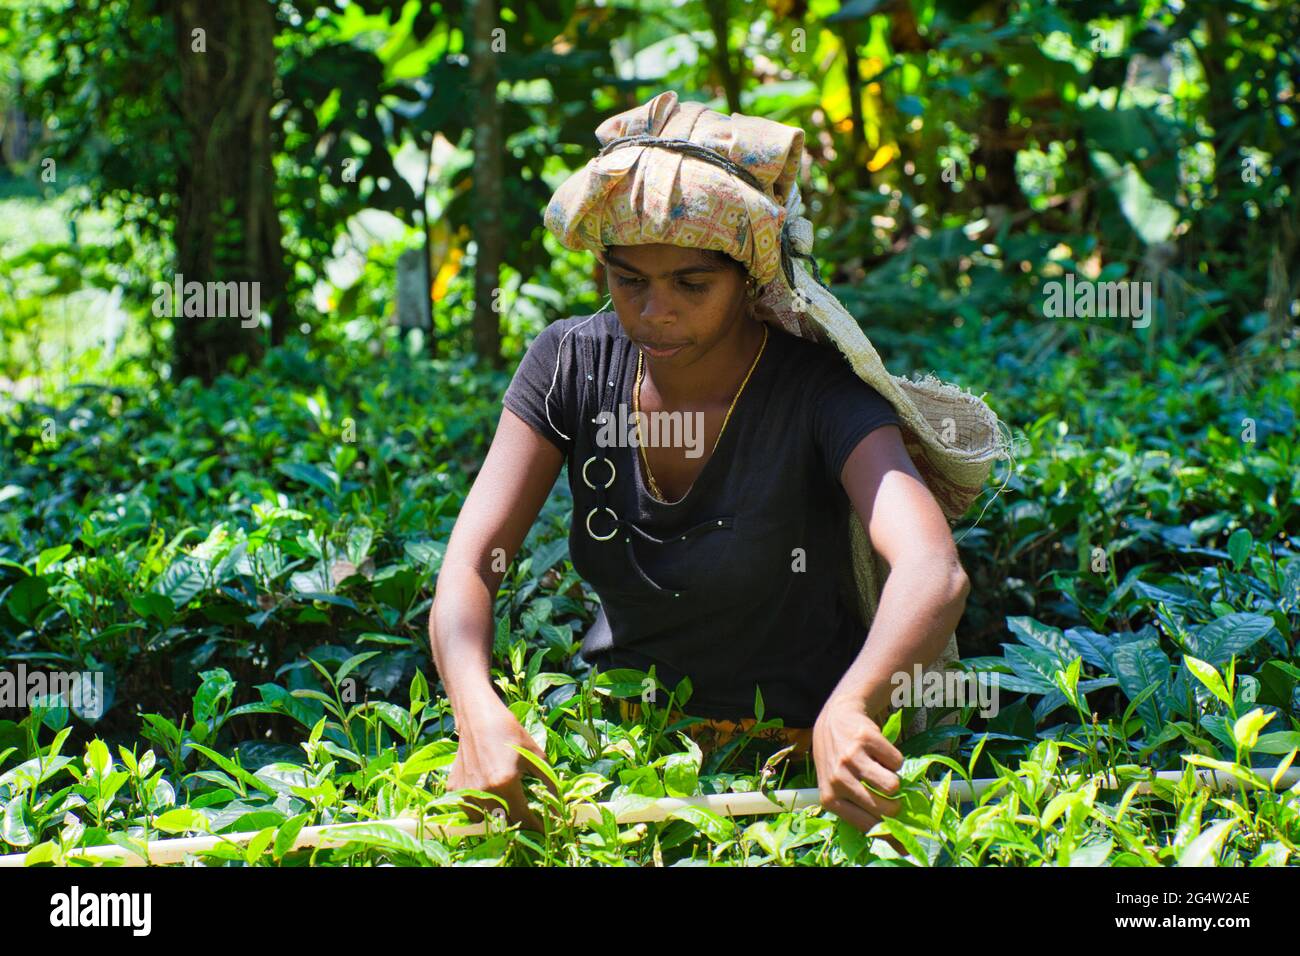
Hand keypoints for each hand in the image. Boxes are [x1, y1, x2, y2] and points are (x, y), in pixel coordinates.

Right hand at [446, 698, 557, 832]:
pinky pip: (469, 810)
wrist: (478, 718)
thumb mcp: (535, 756)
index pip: (523, 819)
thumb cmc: (510, 733)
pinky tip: (488, 795)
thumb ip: (550, 784)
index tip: (545, 832)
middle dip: (518, 824)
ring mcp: (466, 792)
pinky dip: (480, 809)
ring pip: (485, 821)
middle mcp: (483, 792)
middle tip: (528, 818)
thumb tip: (560, 808)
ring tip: (506, 804)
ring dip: (498, 818)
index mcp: (505, 784)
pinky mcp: (454, 789)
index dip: (536, 829)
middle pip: (504, 823)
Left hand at [812, 693, 903, 833]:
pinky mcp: (865, 738)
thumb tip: (898, 845)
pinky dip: (894, 759)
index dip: (889, 835)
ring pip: (892, 786)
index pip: (866, 825)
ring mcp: (851, 758)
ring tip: (882, 772)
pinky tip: (879, 754)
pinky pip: (897, 761)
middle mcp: (838, 779)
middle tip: (892, 796)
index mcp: (830, 798)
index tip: (904, 842)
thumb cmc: (838, 762)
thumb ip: (861, 813)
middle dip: (896, 807)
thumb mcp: (839, 789)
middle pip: (884, 808)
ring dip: (895, 781)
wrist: (833, 721)